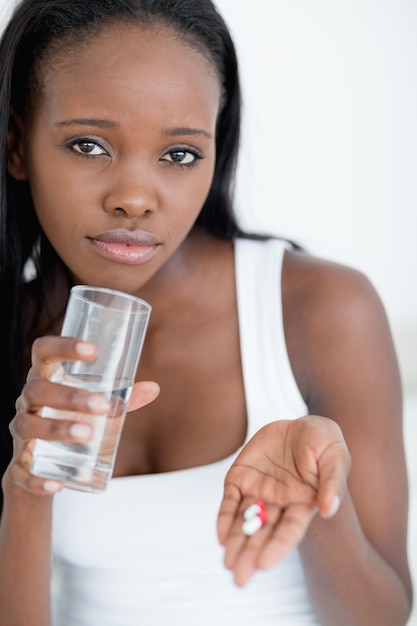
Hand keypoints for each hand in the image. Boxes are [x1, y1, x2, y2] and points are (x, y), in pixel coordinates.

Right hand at [5, 336, 158, 496]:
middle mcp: (27, 403)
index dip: (63, 346)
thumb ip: (122, 398)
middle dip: (69, 397)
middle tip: (102, 407)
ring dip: (56, 429)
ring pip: (27, 426)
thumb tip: (154, 388)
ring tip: (87, 434)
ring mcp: (19, 434)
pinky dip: (36, 479)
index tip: (93, 350)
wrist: (40, 466)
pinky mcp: (17, 467)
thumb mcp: (94, 408)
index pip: (43, 351)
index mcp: (45, 379)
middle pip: (37, 390)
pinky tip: (57, 484)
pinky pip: (19, 473)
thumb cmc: (71, 421)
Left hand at [217, 415, 350, 585]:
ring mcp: (259, 491)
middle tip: (240, 578)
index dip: (277, 547)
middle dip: (251, 554)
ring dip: (236, 542)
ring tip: (228, 563)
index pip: (289, 531)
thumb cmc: (324, 442)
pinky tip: (221, 536)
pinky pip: (230, 500)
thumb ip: (332, 482)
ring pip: (244, 521)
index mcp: (303, 504)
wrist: (301, 423)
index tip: (264, 565)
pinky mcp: (241, 478)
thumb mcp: (336, 456)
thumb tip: (329, 510)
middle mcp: (279, 503)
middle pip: (264, 533)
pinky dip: (225, 517)